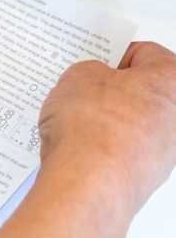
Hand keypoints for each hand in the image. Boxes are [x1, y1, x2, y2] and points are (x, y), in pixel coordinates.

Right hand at [34, 41, 175, 237]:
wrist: (87, 184)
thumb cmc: (93, 131)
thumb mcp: (77, 76)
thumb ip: (88, 71)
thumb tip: (89, 79)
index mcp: (172, 81)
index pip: (145, 53)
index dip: (113, 54)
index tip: (95, 59)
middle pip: (141, 92)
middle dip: (109, 91)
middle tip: (81, 89)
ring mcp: (164, 151)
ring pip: (130, 124)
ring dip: (104, 121)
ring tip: (72, 121)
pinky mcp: (144, 176)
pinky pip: (118, 152)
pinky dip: (99, 147)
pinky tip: (76, 147)